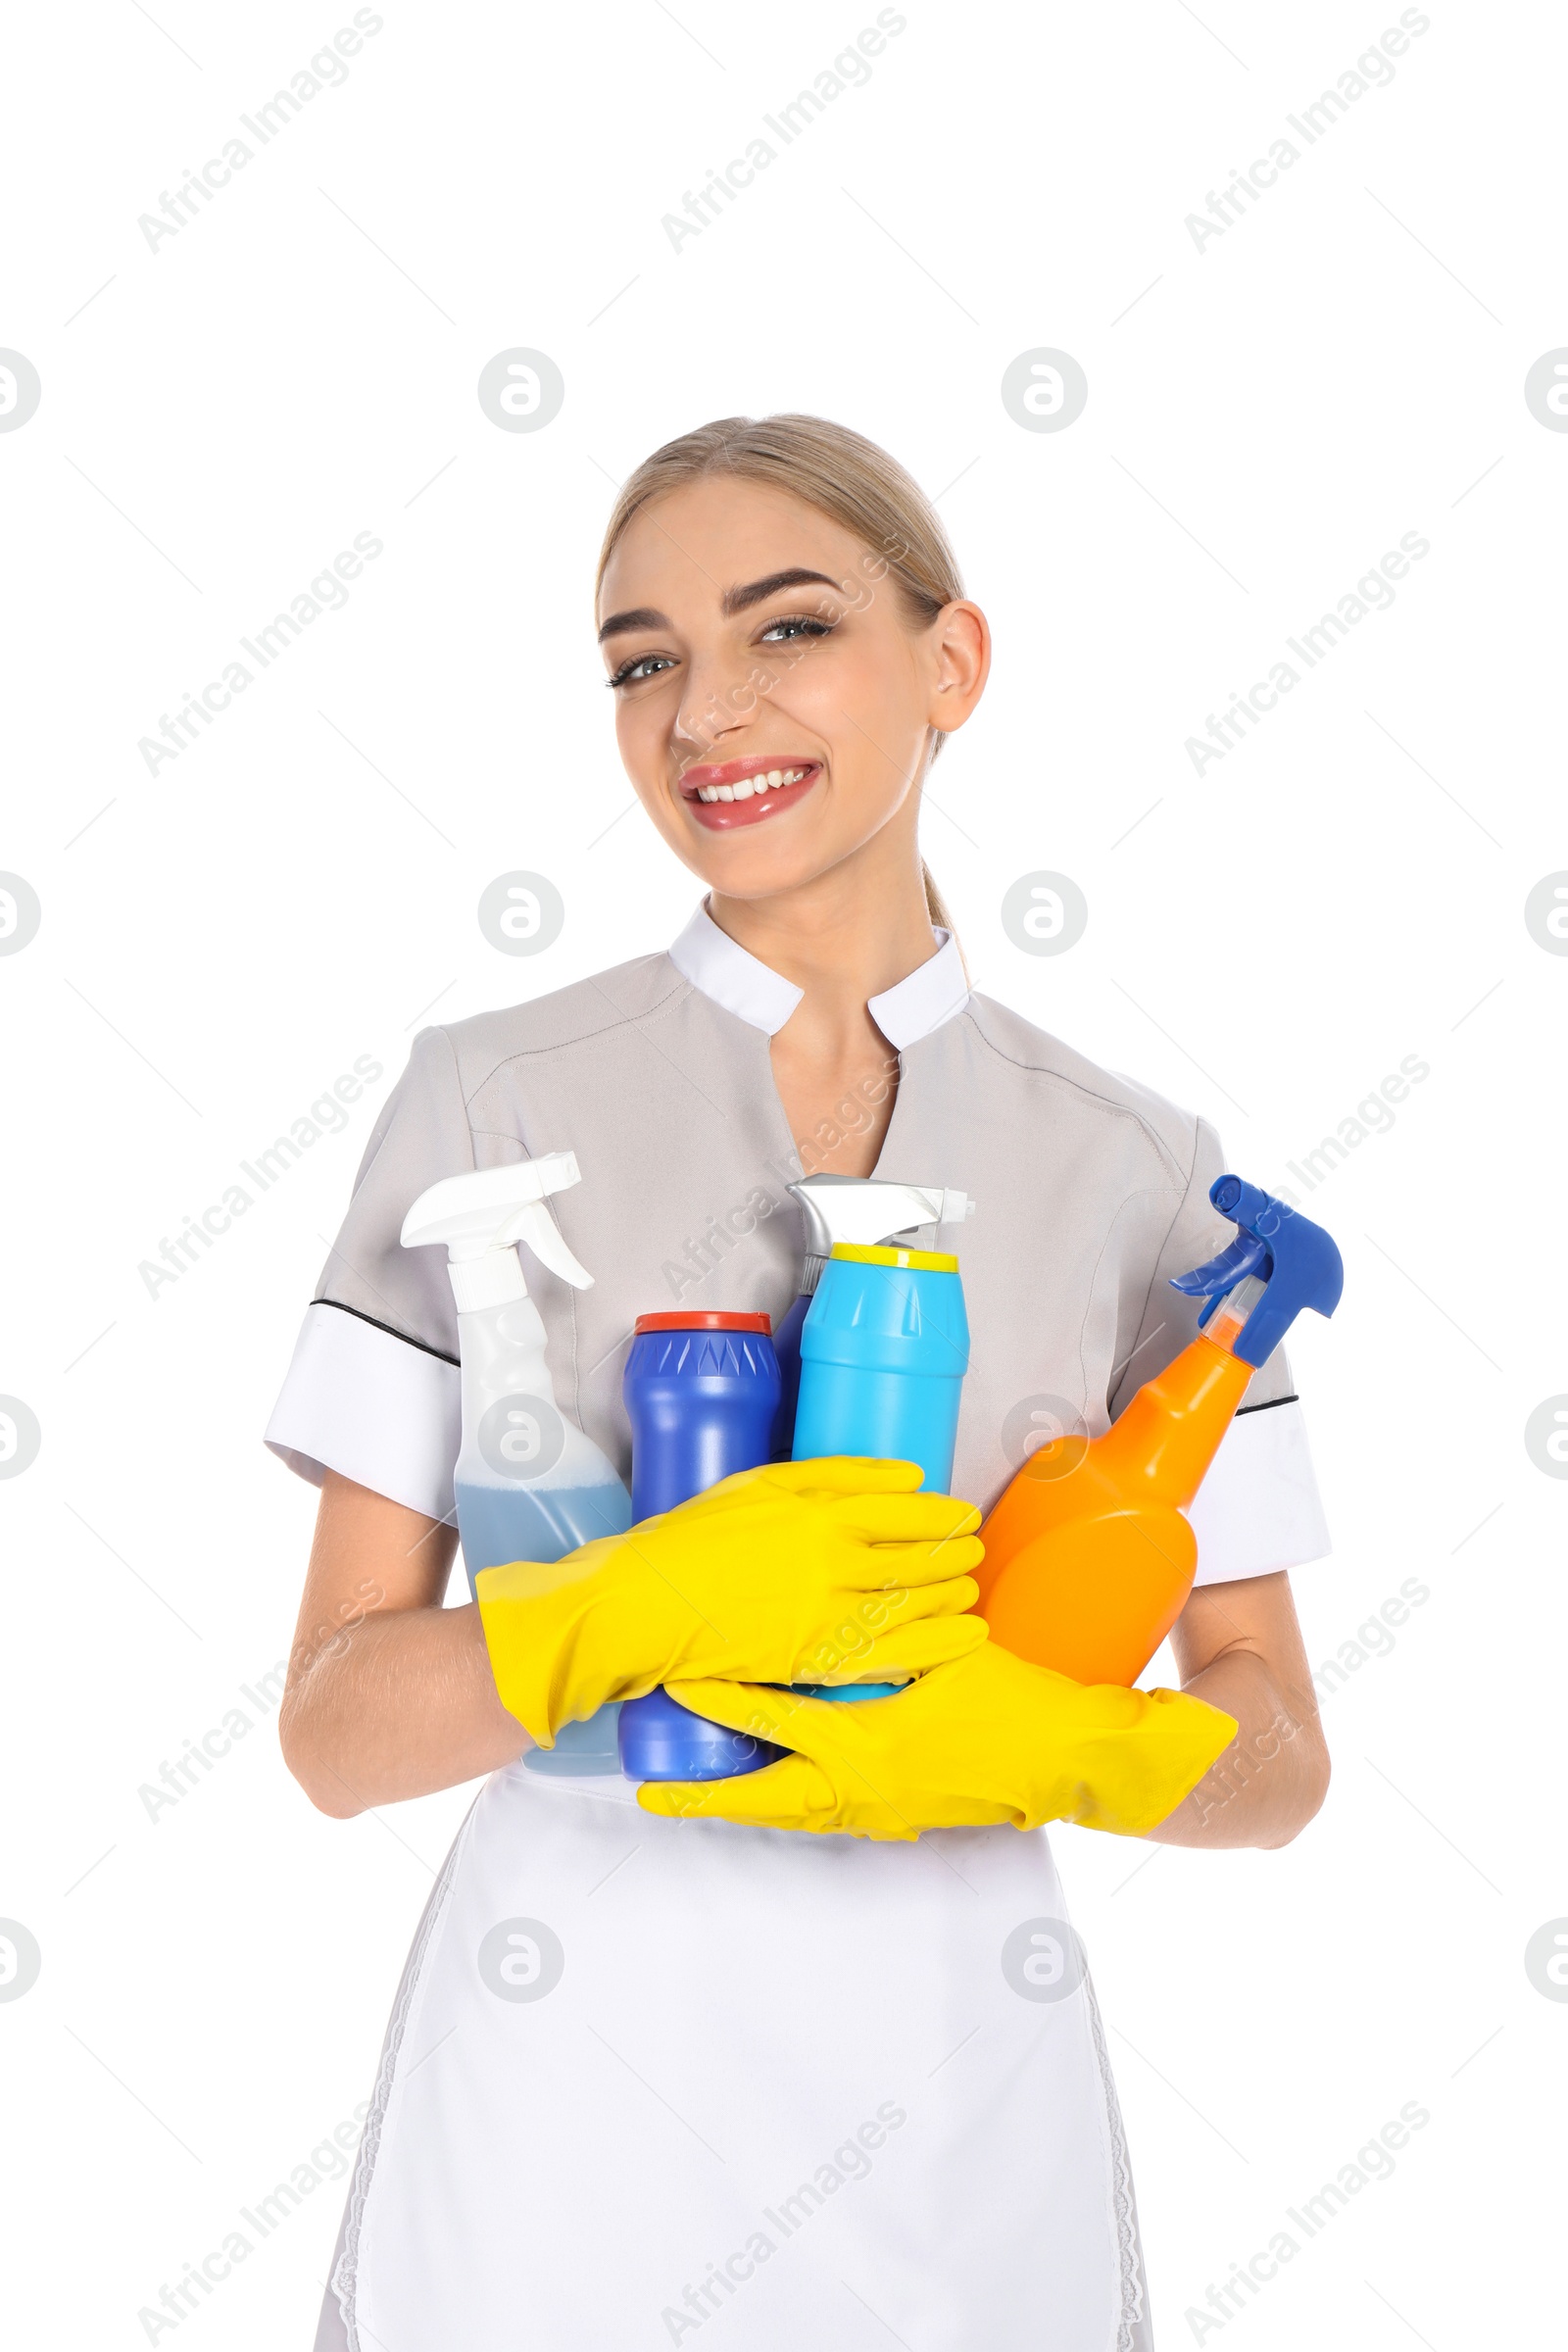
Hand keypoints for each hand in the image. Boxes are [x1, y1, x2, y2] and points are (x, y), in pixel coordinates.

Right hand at [476, 1457, 984, 1747]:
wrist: (648, 1605)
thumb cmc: (695, 1538)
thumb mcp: (761, 1484)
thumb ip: (835, 1475)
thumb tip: (904, 1476)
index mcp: (822, 1514)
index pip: (907, 1512)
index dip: (943, 1515)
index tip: (961, 1515)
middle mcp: (834, 1564)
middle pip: (920, 1559)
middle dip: (956, 1555)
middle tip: (972, 1550)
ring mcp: (829, 1616)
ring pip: (915, 1606)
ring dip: (953, 1596)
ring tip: (968, 1589)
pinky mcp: (818, 1661)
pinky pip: (895, 1654)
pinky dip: (937, 1645)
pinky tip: (963, 1637)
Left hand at [636, 1639, 1236, 1839]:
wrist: (1064, 1759)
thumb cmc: (1008, 1701)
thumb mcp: (939, 1659)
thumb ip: (880, 1641)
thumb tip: (832, 1608)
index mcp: (865, 1745)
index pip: (774, 1724)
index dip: (723, 1703)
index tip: (678, 1689)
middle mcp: (861, 1789)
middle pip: (763, 1800)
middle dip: (707, 1799)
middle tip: (653, 1796)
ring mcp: (878, 1814)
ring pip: (791, 1814)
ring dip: (745, 1803)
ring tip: (699, 1792)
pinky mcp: (895, 1820)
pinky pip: (823, 1816)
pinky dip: (789, 1803)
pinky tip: (773, 1788)